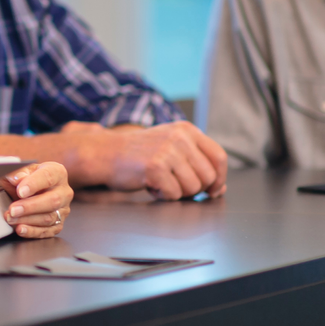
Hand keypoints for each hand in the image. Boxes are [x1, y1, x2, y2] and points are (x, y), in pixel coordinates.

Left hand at [0, 161, 70, 238]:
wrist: (32, 189)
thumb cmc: (28, 178)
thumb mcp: (22, 171)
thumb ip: (19, 173)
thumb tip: (16, 179)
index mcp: (57, 172)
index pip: (48, 177)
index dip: (33, 184)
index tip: (20, 191)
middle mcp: (64, 191)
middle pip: (53, 200)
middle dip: (30, 207)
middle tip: (13, 209)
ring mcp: (63, 209)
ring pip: (49, 218)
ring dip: (28, 220)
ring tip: (11, 218)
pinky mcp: (59, 224)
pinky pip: (48, 231)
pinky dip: (33, 232)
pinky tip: (21, 229)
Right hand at [58, 119, 227, 198]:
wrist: (105, 153)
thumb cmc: (139, 154)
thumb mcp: (171, 147)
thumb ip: (196, 162)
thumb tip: (219, 188)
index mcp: (187, 130)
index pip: (219, 157)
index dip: (219, 178)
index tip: (212, 190)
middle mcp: (180, 137)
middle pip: (208, 177)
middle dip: (194, 189)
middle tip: (174, 184)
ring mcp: (168, 151)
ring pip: (193, 188)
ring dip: (177, 192)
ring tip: (160, 181)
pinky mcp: (155, 167)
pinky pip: (174, 194)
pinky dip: (163, 195)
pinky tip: (150, 184)